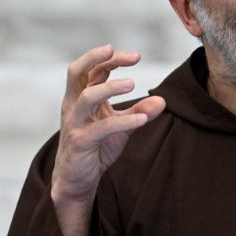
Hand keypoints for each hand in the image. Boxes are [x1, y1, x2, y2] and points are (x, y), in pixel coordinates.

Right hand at [51, 44, 165, 235]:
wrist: (77, 179)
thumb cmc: (96, 147)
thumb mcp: (121, 127)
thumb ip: (139, 112)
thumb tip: (162, 100)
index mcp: (80, 97)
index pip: (91, 69)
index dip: (110, 59)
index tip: (136, 56)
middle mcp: (73, 106)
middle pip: (77, 73)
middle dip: (98, 59)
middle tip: (130, 57)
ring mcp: (74, 123)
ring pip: (87, 97)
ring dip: (110, 87)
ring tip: (133, 84)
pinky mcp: (81, 141)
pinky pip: (102, 127)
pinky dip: (123, 121)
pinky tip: (142, 119)